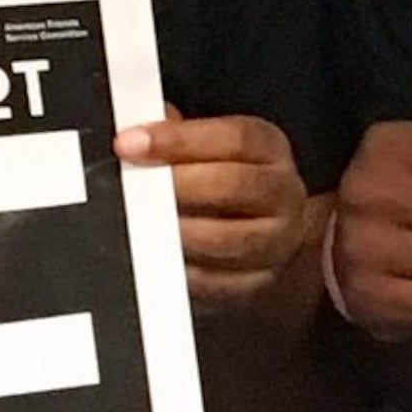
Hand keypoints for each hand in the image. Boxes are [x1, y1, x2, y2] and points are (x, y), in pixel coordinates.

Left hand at [116, 106, 317, 316]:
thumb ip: (174, 135)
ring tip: (141, 225)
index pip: (235, 138)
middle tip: (133, 187)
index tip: (128, 144)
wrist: (263, 232)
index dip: (180, 139)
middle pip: (237, 185)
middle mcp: (283, 193)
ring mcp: (276, 241)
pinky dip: (185, 273)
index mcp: (269, 150)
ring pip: (231, 239)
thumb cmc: (223, 182)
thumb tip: (132, 128)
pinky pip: (221, 283)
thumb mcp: (207, 148)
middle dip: (178, 185)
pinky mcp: (259, 283)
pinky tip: (157, 259)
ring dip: (180, 231)